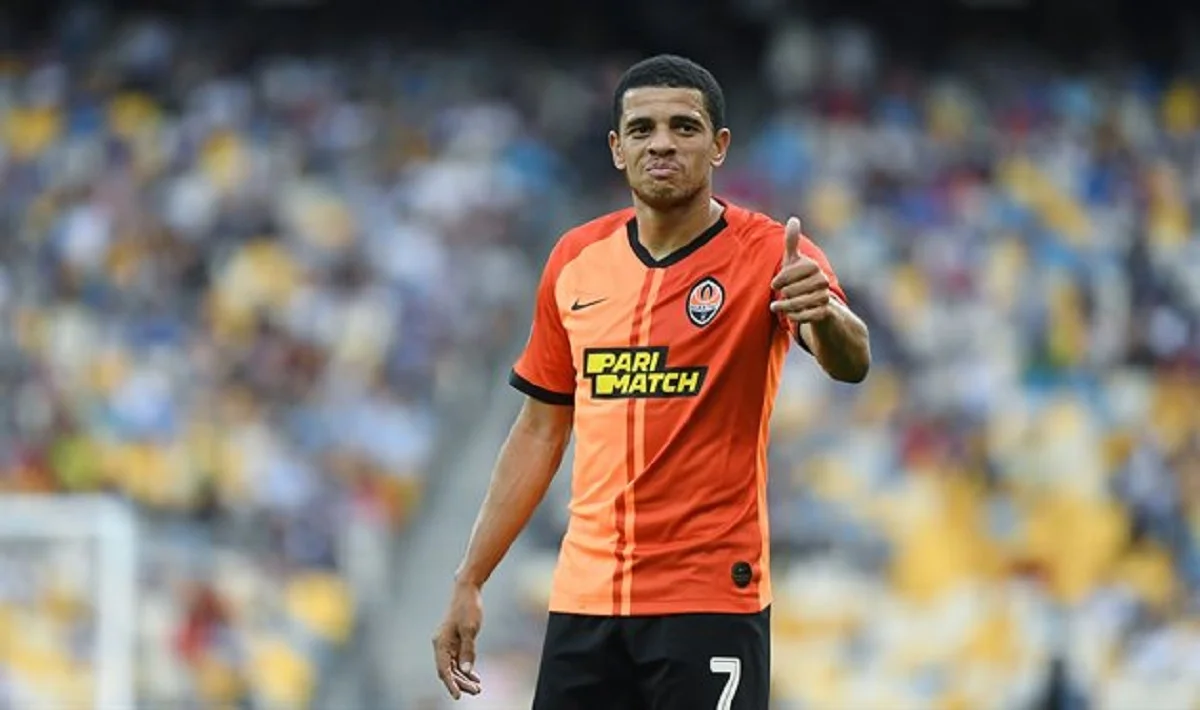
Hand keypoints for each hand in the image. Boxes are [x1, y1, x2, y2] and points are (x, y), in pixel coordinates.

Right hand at [432, 581, 483, 699]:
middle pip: (449, 671)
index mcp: (440, 643)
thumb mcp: (470, 629)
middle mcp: (441, 645)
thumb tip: (465, 671)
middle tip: (476, 691)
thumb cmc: (467, 607)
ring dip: (464, 678)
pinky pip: (458, 660)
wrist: (467, 590)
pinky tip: (475, 677)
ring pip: (453, 667)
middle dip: (461, 683)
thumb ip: (468, 651)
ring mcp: (447, 644)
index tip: (458, 696)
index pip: (444, 670)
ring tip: (477, 688)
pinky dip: (465, 669)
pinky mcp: (455, 641)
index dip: (451, 684)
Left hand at [770, 217, 832, 323]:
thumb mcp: (794, 260)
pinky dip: (795, 316)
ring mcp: (824, 297)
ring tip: (775, 306)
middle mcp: (822, 281)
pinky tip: (788, 315)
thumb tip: (794, 219)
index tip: (773, 284)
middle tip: (780, 295)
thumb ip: (792, 242)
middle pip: (794, 289)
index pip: (792, 273)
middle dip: (783, 293)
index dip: (780, 279)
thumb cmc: (800, 278)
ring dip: (785, 306)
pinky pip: (808, 316)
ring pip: (800, 303)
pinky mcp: (824, 312)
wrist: (817, 300)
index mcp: (813, 267)